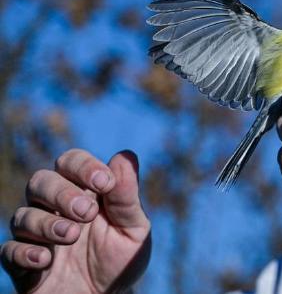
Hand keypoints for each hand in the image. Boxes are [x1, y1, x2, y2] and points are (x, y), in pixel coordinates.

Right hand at [2, 149, 150, 293]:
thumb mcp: (133, 229)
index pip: (71, 162)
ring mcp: (36, 235)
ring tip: (71, 235)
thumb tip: (126, 155)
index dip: (84, 166)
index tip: (105, 183)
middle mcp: (54, 208)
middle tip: (87, 213)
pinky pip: (8, 250)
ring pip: (22, 215)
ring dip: (47, 223)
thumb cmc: (120, 260)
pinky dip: (25, 252)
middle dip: (62, 193)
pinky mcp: (22, 263)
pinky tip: (45, 260)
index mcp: (83, 193)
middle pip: (40, 181)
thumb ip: (127, 196)